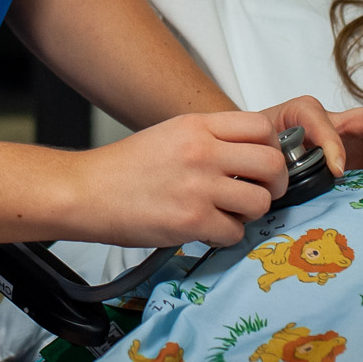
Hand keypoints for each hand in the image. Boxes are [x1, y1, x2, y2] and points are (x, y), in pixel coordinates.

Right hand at [71, 111, 288, 247]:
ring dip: (250, 212)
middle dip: (275, 183)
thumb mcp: (170, 133)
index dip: (272, 147)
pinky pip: (236, 233)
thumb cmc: (124, 167)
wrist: (87, 191)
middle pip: (273, 163)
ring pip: (260, 201)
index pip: (262, 127)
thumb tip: (249, 154)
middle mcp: (202, 152)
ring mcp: (199, 187)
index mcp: (197, 126)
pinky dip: (226, 236)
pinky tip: (207, 229)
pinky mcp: (192, 221)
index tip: (264, 162)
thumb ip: (210, 138)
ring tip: (228, 212)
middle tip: (261, 191)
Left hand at [260, 96, 362, 178]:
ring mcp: (353, 138)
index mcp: (303, 114)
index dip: (331, 144)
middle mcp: (335, 122)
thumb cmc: (262, 146)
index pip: (321, 120)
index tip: (335, 172)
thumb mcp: (264, 150)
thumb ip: (274, 160)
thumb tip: (287, 180)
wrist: (261, 148)